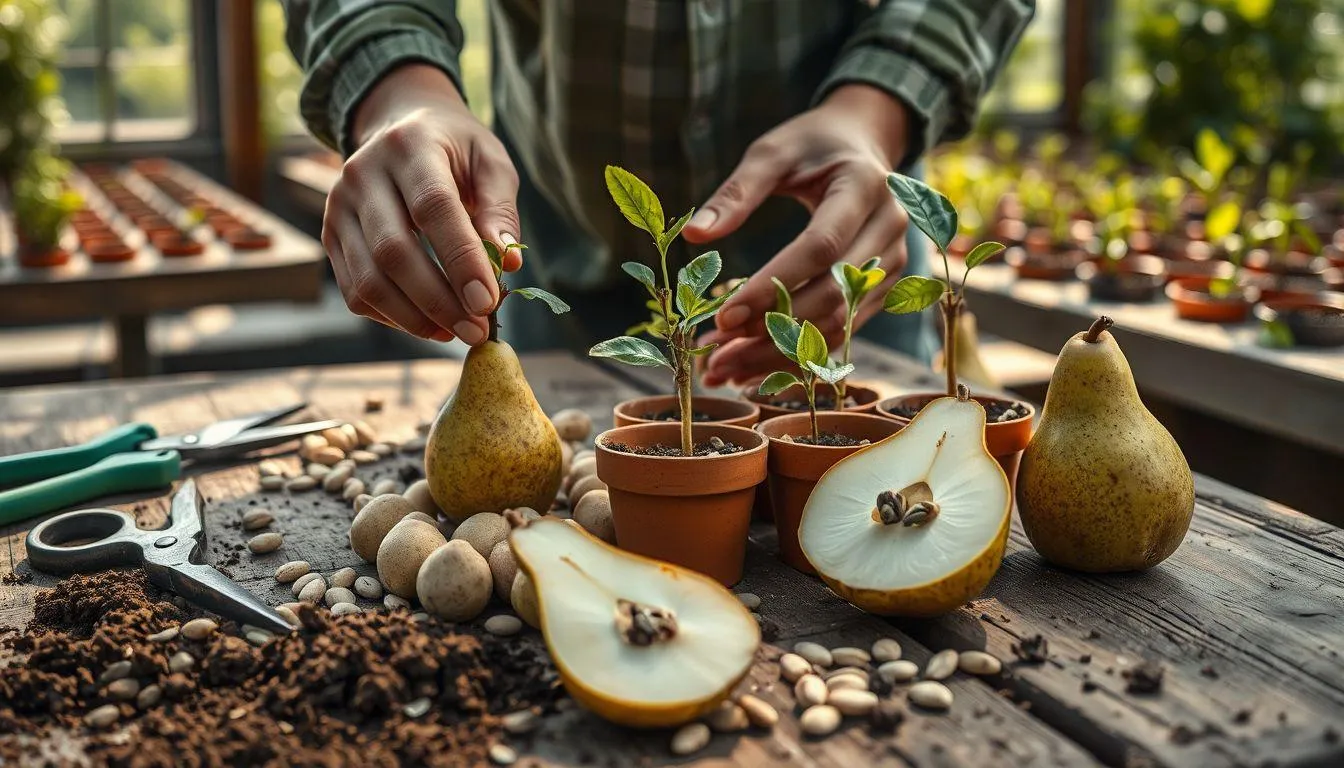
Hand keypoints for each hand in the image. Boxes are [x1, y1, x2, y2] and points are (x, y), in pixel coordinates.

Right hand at [322, 64, 523, 344]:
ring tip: (457, 332)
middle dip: (439, 301)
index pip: (432, 208)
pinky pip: (356, 292)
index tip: (487, 302)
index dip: (460, 259)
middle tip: (478, 331)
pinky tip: (429, 323)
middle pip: (393, 251)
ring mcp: (338, 206)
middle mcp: (362, 174)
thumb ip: (500, 210)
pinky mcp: (331, 236)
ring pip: (369, 280)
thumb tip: (508, 263)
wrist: (400, 128)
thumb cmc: (455, 151)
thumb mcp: (490, 162)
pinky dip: (394, 319)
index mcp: (409, 145)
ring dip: (416, 319)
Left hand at [682, 84, 911, 386]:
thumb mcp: (773, 153)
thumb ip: (737, 192)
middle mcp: (889, 229)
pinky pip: (841, 330)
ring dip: (780, 353)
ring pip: (838, 324)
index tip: (724, 315)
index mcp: (865, 187)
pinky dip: (797, 353)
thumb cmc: (812, 145)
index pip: (819, 248)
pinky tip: (753, 369)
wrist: (864, 144)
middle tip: (714, 357)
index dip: (772, 286)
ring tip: (724, 370)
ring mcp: (892, 263)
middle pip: (832, 296)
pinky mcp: (882, 288)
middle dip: (771, 332)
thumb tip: (694, 235)